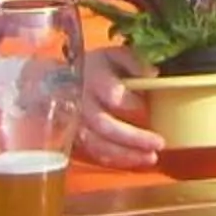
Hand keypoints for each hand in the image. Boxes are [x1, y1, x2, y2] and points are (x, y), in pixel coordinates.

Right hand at [75, 45, 165, 168]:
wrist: (57, 81)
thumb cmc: (94, 67)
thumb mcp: (113, 55)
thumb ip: (133, 60)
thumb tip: (153, 74)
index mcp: (92, 79)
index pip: (112, 94)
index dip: (132, 103)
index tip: (148, 108)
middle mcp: (82, 105)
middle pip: (105, 125)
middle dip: (133, 137)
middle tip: (158, 143)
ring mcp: (77, 125)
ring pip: (99, 145)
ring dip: (126, 155)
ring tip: (151, 157)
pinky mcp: (76, 140)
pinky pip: (96, 154)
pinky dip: (117, 161)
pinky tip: (136, 160)